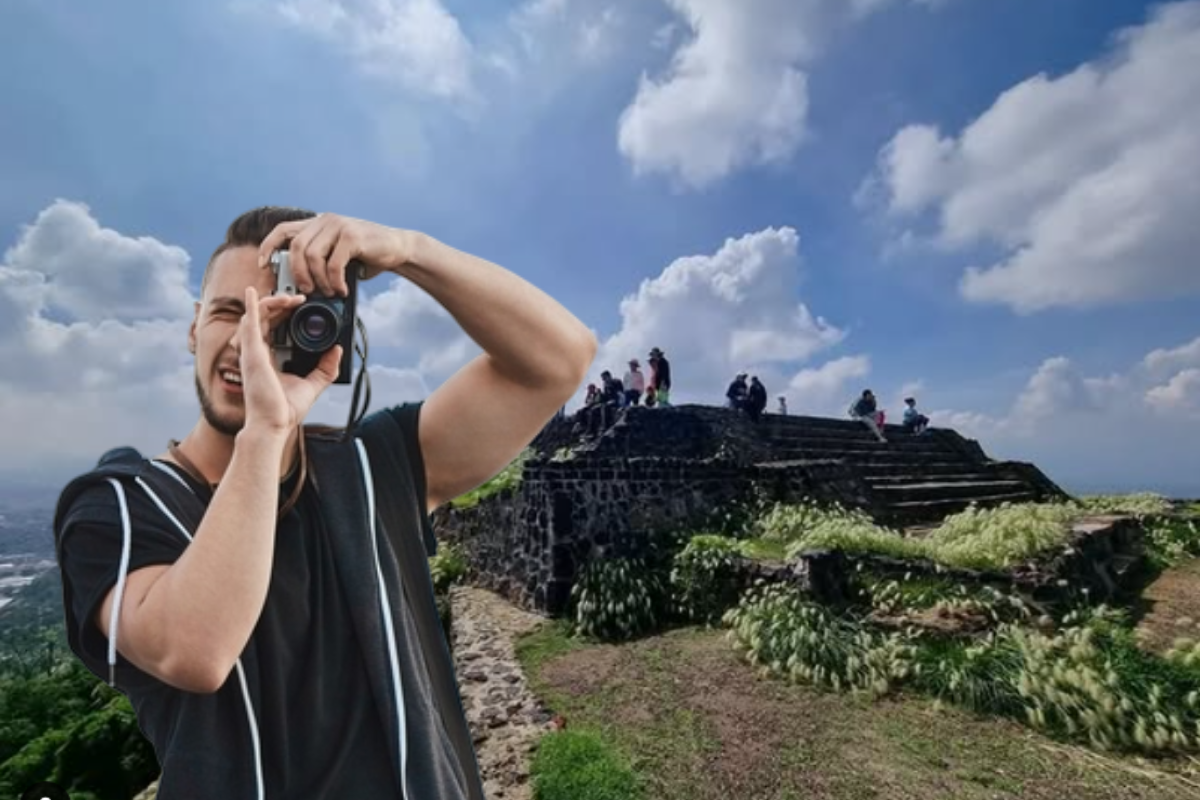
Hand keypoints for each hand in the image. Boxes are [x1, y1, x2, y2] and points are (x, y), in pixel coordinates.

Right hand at [238, 286, 342, 433]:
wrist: (274, 424)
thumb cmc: (284, 410)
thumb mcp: (313, 384)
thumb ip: (326, 368)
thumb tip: (338, 350)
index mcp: (269, 357)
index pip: (272, 327)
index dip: (283, 313)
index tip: (300, 306)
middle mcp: (258, 352)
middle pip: (265, 318)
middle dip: (281, 304)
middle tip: (300, 299)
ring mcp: (252, 352)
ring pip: (256, 316)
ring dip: (272, 302)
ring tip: (291, 298)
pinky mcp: (252, 353)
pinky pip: (248, 324)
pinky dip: (249, 305)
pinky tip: (252, 292)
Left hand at [256, 212, 416, 296]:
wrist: (398, 247)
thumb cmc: (367, 255)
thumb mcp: (339, 255)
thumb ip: (320, 262)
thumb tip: (301, 286)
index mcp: (318, 223)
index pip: (283, 229)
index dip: (268, 246)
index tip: (262, 264)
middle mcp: (325, 220)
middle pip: (296, 247)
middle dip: (297, 274)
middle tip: (307, 291)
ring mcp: (338, 226)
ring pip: (312, 256)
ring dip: (318, 280)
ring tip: (328, 291)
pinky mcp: (352, 236)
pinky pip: (333, 263)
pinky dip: (334, 281)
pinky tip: (342, 289)